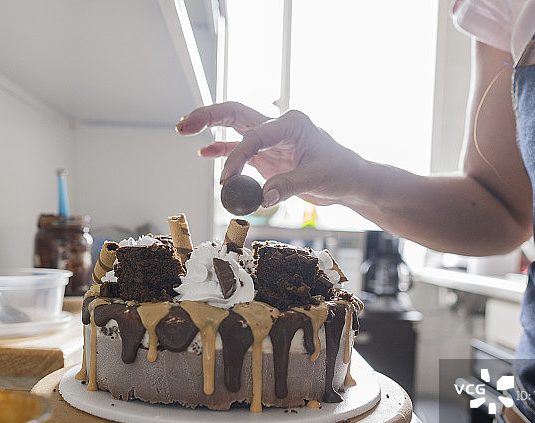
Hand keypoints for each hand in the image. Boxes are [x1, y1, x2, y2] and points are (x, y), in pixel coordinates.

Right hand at [176, 102, 363, 206]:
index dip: (237, 156)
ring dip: (209, 126)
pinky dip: (222, 149)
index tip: (227, 179)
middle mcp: (278, 126)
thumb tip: (261, 197)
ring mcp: (271, 139)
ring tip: (183, 129)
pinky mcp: (268, 154)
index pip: (254, 136)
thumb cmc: (341, 172)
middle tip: (183, 125)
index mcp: (292, 123)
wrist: (351, 179)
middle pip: (236, 113)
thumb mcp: (318, 179)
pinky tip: (203, 153)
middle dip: (208, 116)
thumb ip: (289, 185)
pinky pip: (239, 146)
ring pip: (234, 126)